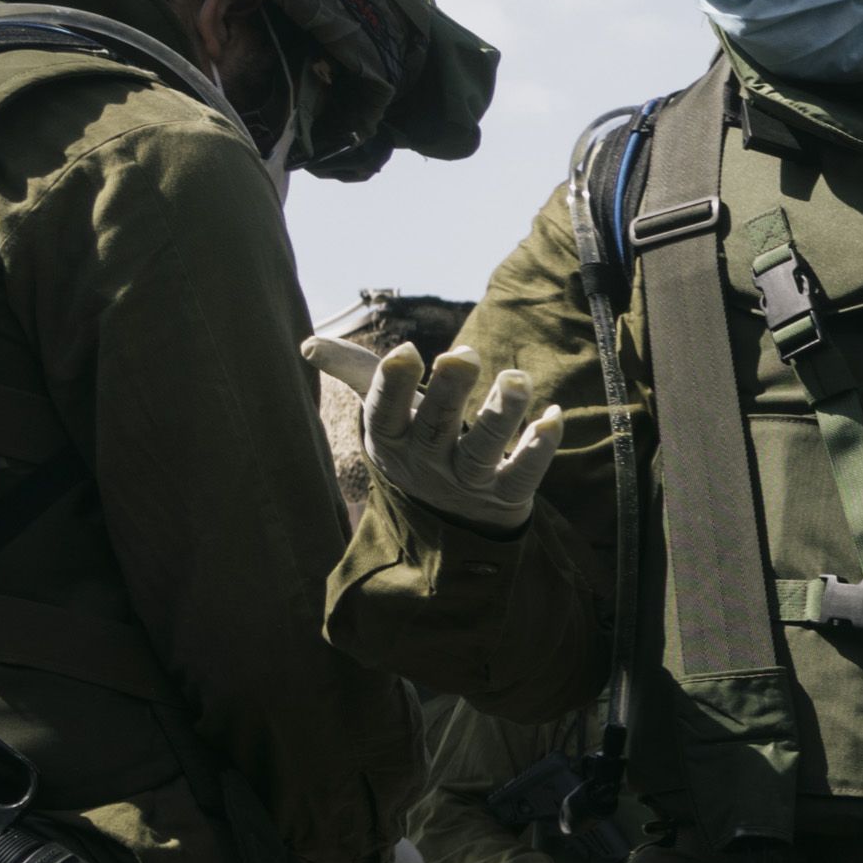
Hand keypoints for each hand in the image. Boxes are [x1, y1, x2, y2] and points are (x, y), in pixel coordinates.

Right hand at [317, 335, 556, 532]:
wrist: (451, 518)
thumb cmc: (418, 443)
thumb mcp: (386, 412)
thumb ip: (357, 373)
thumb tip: (309, 344)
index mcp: (392, 437)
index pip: (384, 411)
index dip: (392, 384)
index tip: (406, 350)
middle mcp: (427, 461)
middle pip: (437, 426)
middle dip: (450, 390)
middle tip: (466, 353)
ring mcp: (467, 482)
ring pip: (483, 450)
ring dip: (502, 414)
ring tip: (517, 378)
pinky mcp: (506, 495)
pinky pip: (524, 474)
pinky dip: (539, 448)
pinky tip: (553, 417)